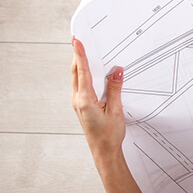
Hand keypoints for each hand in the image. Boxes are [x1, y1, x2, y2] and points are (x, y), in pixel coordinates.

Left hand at [71, 38, 125, 166]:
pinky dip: (83, 74)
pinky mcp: (82, 105)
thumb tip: (116, 71)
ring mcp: (78, 102)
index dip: (79, 54)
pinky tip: (89, 71)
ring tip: (82, 50)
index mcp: (85, 100)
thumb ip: (114, 89)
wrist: (104, 152)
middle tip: (77, 40)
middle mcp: (78, 100)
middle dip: (77, 55)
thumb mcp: (115, 111)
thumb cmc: (109, 135)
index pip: (82, 71)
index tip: (76, 40)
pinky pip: (81, 85)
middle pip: (76, 71)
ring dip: (79, 64)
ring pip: (77, 78)